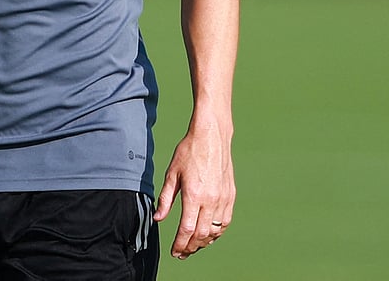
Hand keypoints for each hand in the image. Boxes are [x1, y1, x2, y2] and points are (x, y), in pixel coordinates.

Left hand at [153, 121, 235, 259]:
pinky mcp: (230, 194)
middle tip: (182, 252)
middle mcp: (210, 200)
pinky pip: (225, 221)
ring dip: (204, 242)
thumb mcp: (172, 174)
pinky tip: (209, 232)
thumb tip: (158, 218)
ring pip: (215, 231)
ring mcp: (223, 198)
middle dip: (191, 247)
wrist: (212, 135)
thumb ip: (166, 199)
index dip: (179, 245)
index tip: (174, 251)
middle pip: (201, 235)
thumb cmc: (189, 151)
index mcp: (194, 195)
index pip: (187, 230)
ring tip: (193, 245)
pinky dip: (217, 231)